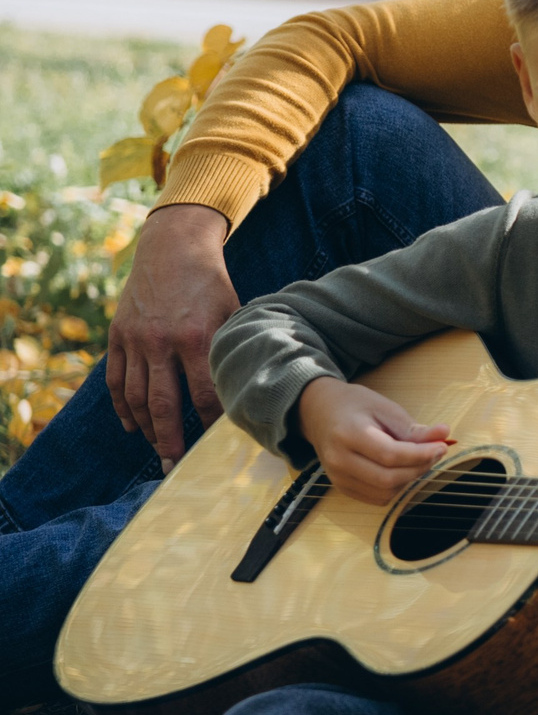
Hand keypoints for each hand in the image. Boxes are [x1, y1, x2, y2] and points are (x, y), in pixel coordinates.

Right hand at [106, 204, 236, 464]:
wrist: (172, 248)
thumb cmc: (212, 284)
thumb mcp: (233, 312)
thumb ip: (231, 351)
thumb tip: (246, 390)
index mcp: (196, 337)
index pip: (203, 395)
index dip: (210, 423)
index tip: (217, 444)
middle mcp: (161, 341)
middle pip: (162, 404)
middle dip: (170, 439)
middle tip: (174, 466)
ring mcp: (135, 340)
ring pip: (134, 397)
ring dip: (144, 428)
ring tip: (157, 450)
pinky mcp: (117, 335)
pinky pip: (114, 379)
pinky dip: (121, 406)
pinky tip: (131, 426)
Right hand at [297, 377, 452, 503]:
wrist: (320, 413)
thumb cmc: (355, 406)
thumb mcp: (385, 407)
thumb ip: (413, 427)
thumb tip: (445, 434)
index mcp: (348, 434)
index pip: (390, 455)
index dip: (421, 454)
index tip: (442, 446)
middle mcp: (338, 460)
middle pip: (388, 478)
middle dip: (419, 468)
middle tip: (435, 452)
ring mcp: (337, 477)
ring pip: (385, 492)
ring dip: (410, 479)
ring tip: (419, 458)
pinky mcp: (342, 487)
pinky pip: (377, 498)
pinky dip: (397, 487)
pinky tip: (402, 469)